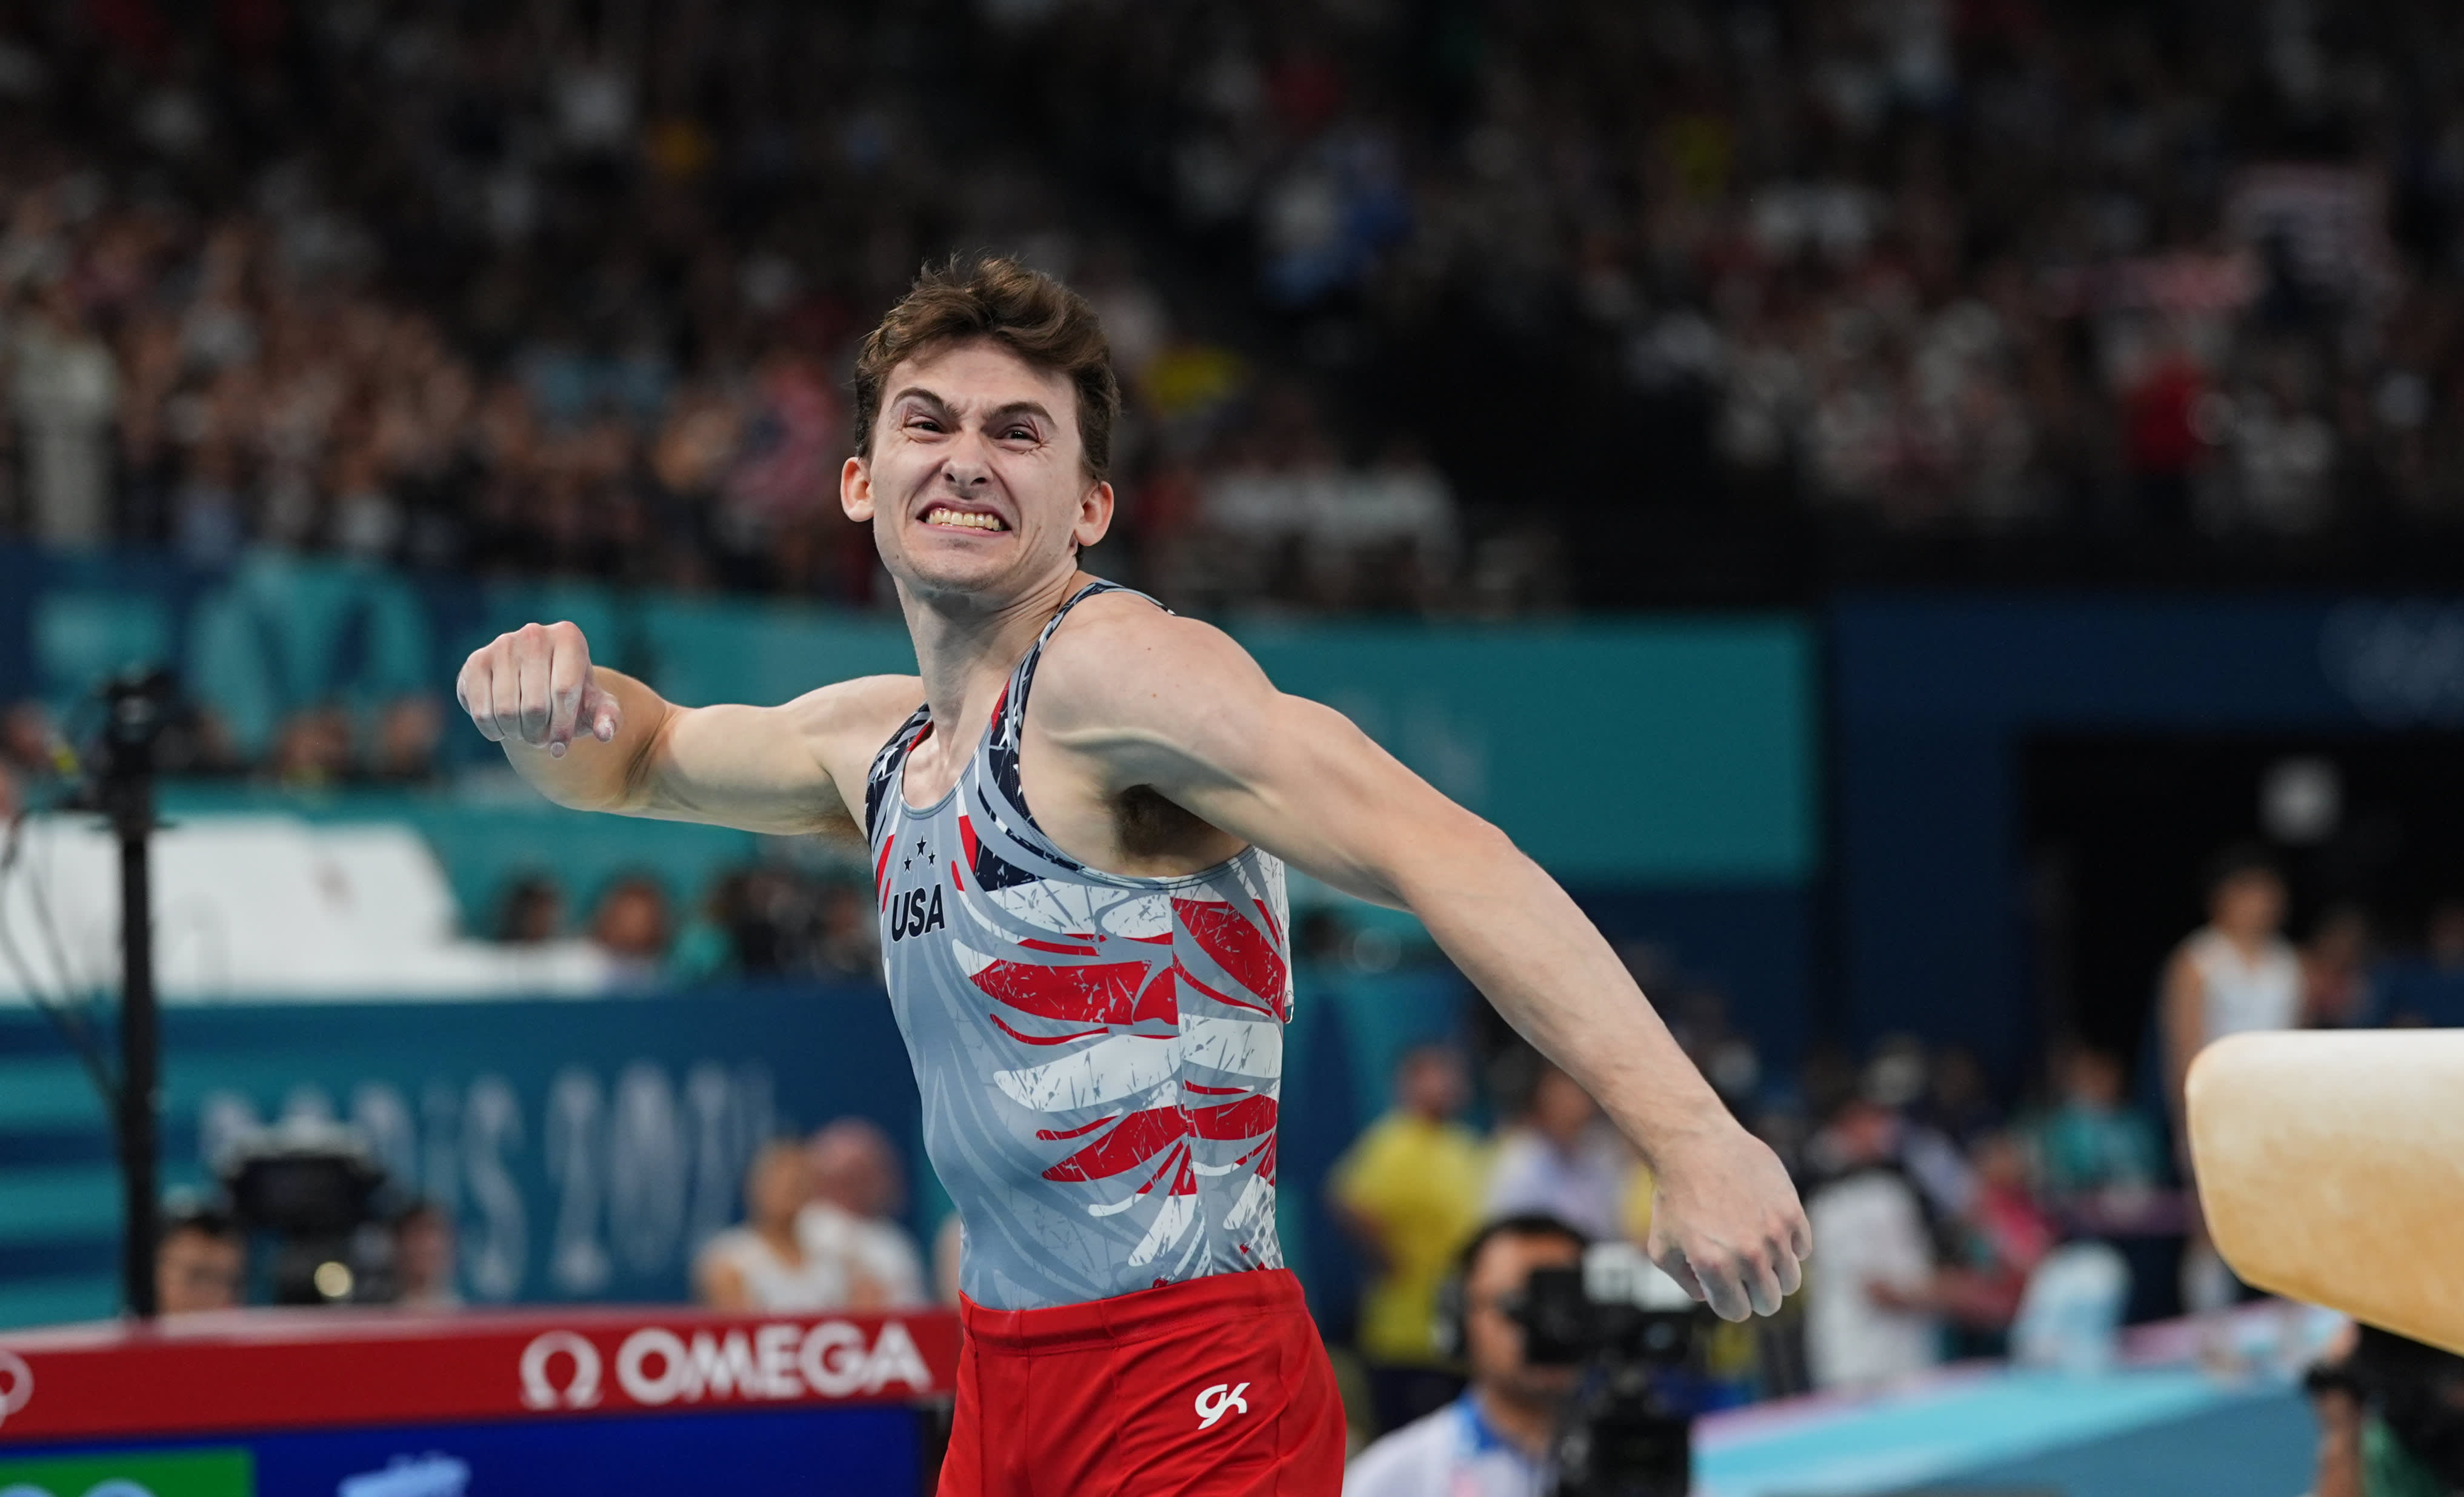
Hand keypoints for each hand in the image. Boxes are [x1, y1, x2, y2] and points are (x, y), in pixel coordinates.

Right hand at [456, 620, 622, 757]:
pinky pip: (481, 711)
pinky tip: (503, 728)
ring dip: (517, 734)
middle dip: (540, 734)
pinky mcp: (475, 661)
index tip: (561, 747)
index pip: (564, 691)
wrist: (533, 681)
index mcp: (569, 637)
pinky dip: (493, 731)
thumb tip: (605, 733)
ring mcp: (501, 645)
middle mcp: (534, 633)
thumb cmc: (570, 694)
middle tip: (542, 739)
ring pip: (506, 711)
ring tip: (525, 732)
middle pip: (535, 705)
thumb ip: (608, 717)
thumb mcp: (594, 704)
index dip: (562, 727)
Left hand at [1644, 1124, 1811, 1321]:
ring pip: (1790, 1281)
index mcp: (1714, 1267)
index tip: (1722, 1284)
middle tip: (1740, 1270)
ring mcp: (1774, 1233)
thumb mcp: (1663, 1249)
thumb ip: (1687, 1284)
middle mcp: (1748, 1254)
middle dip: (1753, 1292)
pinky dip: (1788, 1245)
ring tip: (1753, 1248)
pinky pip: (1802, 1250)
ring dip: (1773, 1272)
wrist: (1695, 1144)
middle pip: (1769, 1303)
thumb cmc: (1674, 1196)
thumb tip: (1713, 1298)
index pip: (1738, 1312)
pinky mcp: (1792, 1211)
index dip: (1728, 1301)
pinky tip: (1766, 1226)